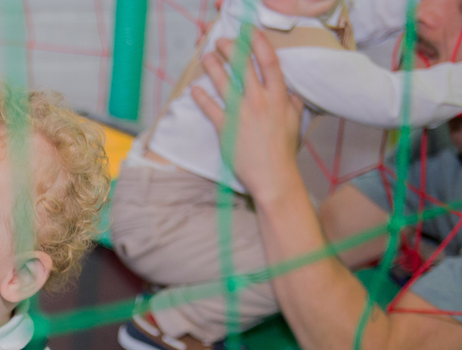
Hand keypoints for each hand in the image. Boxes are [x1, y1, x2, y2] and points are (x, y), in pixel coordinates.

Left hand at [190, 31, 304, 202]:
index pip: (269, 61)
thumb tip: (292, 92)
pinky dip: (201, 97)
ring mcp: (241, 113)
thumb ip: (293, 104)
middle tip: (221, 42)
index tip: (249, 33)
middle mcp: (259, 100)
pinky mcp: (225, 128)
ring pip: (224, 83)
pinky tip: (194, 90)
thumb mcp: (295, 122)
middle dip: (231, 50)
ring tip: (206, 57)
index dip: (258, 44)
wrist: (273, 176)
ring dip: (213, 67)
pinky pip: (210, 108)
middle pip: (243, 67)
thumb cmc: (284, 151)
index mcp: (278, 97)